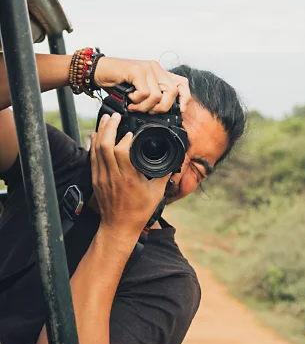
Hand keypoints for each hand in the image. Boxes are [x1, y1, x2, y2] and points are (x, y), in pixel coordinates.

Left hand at [91, 112, 170, 236]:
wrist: (119, 227)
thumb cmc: (139, 211)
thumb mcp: (157, 193)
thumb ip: (163, 175)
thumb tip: (172, 161)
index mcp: (129, 178)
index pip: (122, 152)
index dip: (125, 139)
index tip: (132, 132)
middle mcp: (113, 176)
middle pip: (105, 146)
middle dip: (109, 128)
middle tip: (116, 116)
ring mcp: (102, 177)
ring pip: (96, 149)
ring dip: (100, 132)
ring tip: (106, 119)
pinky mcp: (96, 179)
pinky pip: (92, 157)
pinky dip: (94, 143)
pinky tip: (96, 134)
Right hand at [93, 58, 189, 113]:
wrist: (98, 71)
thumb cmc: (118, 83)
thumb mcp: (140, 90)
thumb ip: (153, 96)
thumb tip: (165, 112)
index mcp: (160, 73)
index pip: (182, 83)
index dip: (185, 97)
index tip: (181, 110)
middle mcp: (156, 68)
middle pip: (172, 92)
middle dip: (162, 107)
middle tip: (148, 111)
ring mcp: (147, 68)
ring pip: (158, 95)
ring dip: (145, 106)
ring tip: (134, 105)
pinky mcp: (137, 70)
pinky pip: (145, 93)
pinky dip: (136, 101)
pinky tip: (129, 98)